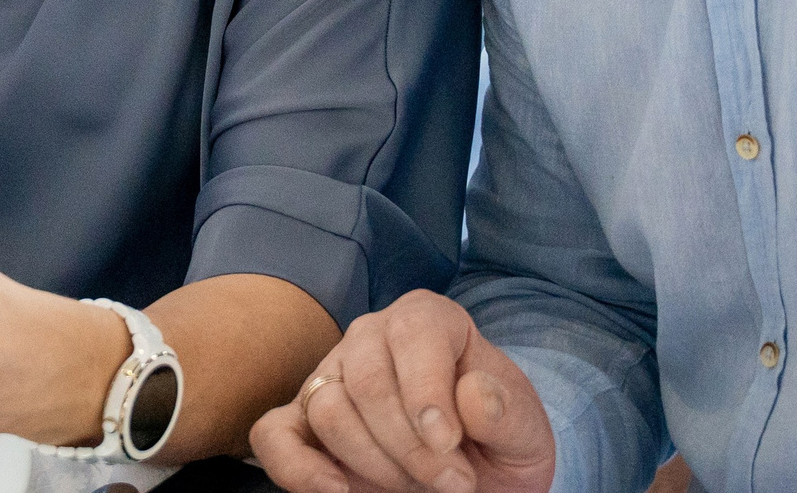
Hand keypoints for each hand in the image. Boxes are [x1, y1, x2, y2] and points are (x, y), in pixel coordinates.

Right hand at [249, 292, 550, 492]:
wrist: (475, 477)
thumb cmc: (497, 443)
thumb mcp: (524, 431)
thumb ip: (507, 410)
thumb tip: (472, 396)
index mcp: (426, 320)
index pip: (412, 335)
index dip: (427, 393)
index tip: (450, 444)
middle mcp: (371, 337)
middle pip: (368, 381)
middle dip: (409, 446)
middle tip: (453, 484)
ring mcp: (330, 378)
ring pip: (328, 410)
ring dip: (374, 463)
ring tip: (416, 486)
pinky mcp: (301, 423)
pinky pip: (272, 435)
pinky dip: (296, 467)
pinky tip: (336, 490)